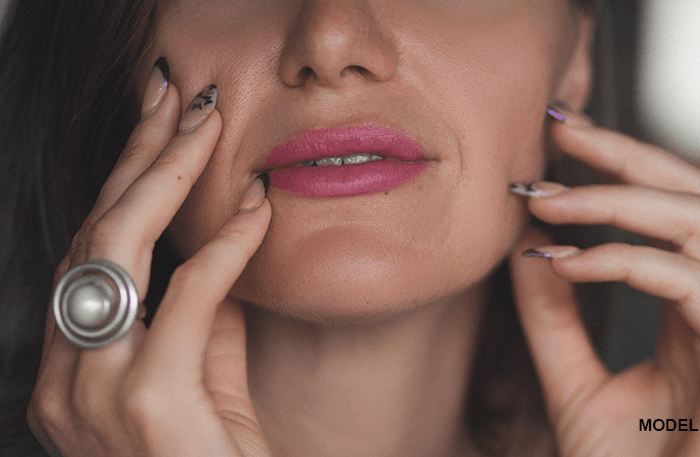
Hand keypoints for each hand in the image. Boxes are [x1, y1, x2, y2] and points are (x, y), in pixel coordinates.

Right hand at [27, 66, 271, 455]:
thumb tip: (221, 248)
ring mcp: (97, 389)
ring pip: (121, 246)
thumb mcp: (203, 380)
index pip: (89, 250)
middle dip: (136, 155)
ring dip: (169, 174)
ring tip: (207, 124)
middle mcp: (67, 374)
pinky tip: (256, 206)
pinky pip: (190, 294)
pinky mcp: (147, 401)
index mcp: (71, 368)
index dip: (123, 183)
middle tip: (175, 98)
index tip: (157, 129)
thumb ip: (202, 317)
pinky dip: (226, 243)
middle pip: (95, 232)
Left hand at [509, 108, 699, 455]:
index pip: (671, 207)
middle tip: (560, 133)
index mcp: (695, 307)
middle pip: (696, 195)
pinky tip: (565, 260)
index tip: (560, 135)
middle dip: (625, 155)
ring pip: (699, 225)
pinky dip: (624, 260)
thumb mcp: (568, 376)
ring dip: (615, 201)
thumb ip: (551, 314)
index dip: (620, 162)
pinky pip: (692, 283)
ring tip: (545, 200)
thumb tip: (527, 244)